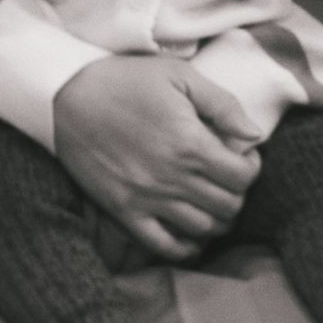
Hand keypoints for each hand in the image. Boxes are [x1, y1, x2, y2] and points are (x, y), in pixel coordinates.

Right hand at [52, 55, 260, 261]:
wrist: (69, 97)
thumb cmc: (126, 80)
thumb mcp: (179, 75)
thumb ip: (222, 103)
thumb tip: (254, 133)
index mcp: (190, 143)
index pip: (242, 176)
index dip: (251, 167)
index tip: (243, 155)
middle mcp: (173, 178)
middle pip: (228, 206)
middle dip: (238, 192)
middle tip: (229, 175)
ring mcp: (148, 200)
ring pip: (203, 229)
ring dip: (218, 218)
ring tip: (213, 197)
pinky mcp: (125, 213)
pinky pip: (164, 246)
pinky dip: (186, 247)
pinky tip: (192, 232)